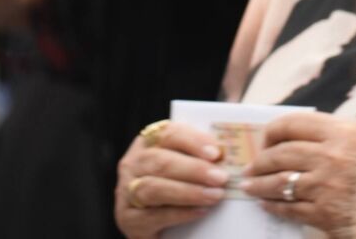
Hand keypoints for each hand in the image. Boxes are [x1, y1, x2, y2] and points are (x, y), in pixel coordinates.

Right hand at [115, 119, 228, 237]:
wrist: (162, 221)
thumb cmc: (181, 180)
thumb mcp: (188, 161)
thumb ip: (203, 154)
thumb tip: (230, 151)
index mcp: (149, 142)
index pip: (168, 133)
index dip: (193, 141)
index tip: (217, 152)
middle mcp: (133, 164)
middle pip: (161, 162)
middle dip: (194, 169)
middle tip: (222, 178)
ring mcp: (126, 192)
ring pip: (153, 188)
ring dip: (188, 192)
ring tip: (215, 195)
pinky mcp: (127, 219)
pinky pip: (152, 215)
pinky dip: (179, 213)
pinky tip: (200, 212)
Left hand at [240, 110, 355, 231]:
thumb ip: (343, 134)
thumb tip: (310, 137)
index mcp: (342, 132)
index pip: (294, 124)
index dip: (273, 131)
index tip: (266, 139)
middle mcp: (331, 156)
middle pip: (280, 155)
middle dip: (259, 162)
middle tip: (250, 168)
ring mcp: (326, 185)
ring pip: (279, 183)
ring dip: (259, 185)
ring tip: (249, 187)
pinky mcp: (325, 212)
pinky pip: (290, 208)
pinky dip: (273, 205)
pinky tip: (267, 204)